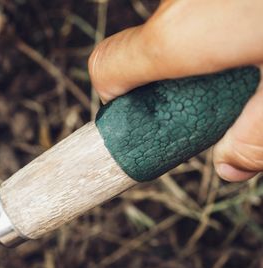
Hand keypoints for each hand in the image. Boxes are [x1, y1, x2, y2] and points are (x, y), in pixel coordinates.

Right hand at [88, 0, 262, 181]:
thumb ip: (254, 135)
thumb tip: (229, 165)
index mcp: (179, 38)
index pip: (105, 70)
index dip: (117, 99)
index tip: (147, 119)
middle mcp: (179, 3)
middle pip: (147, 48)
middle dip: (178, 77)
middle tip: (220, 96)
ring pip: (183, 24)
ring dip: (208, 47)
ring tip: (251, 58)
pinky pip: (204, 6)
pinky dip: (224, 22)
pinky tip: (255, 31)